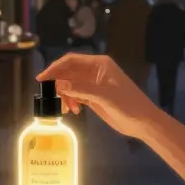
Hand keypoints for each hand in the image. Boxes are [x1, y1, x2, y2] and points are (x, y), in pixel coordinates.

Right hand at [36, 53, 158, 137]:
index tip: (41, 79)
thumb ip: (81, 89)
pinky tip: (72, 111)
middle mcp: (95, 71)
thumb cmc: (128, 105)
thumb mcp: (105, 96)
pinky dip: (70, 101)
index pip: (71, 61)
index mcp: (99, 64)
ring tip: (66, 108)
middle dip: (58, 84)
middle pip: (68, 72)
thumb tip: (58, 84)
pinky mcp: (94, 96)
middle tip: (48, 97)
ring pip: (70, 85)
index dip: (55, 68)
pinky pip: (75, 95)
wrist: (143, 122)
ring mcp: (93, 84)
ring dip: (64, 95)